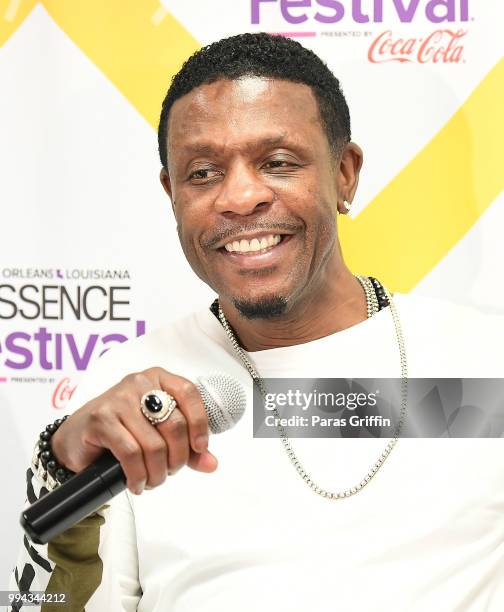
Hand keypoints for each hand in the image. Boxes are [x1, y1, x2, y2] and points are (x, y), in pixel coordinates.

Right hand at [50, 367, 217, 493]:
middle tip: (169, 472)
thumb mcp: (159, 434)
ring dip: (157, 472)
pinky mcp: (101, 419)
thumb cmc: (123, 431)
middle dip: (177, 458)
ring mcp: (119, 399)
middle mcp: (140, 383)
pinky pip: (130, 454)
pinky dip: (138, 476)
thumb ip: (187, 447)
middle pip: (174, 425)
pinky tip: (136, 483)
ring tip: (152, 480)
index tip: (200, 448)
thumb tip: (211, 463)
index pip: (189, 393)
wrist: (77, 437)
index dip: (199, 423)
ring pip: (154, 445)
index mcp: (158, 378)